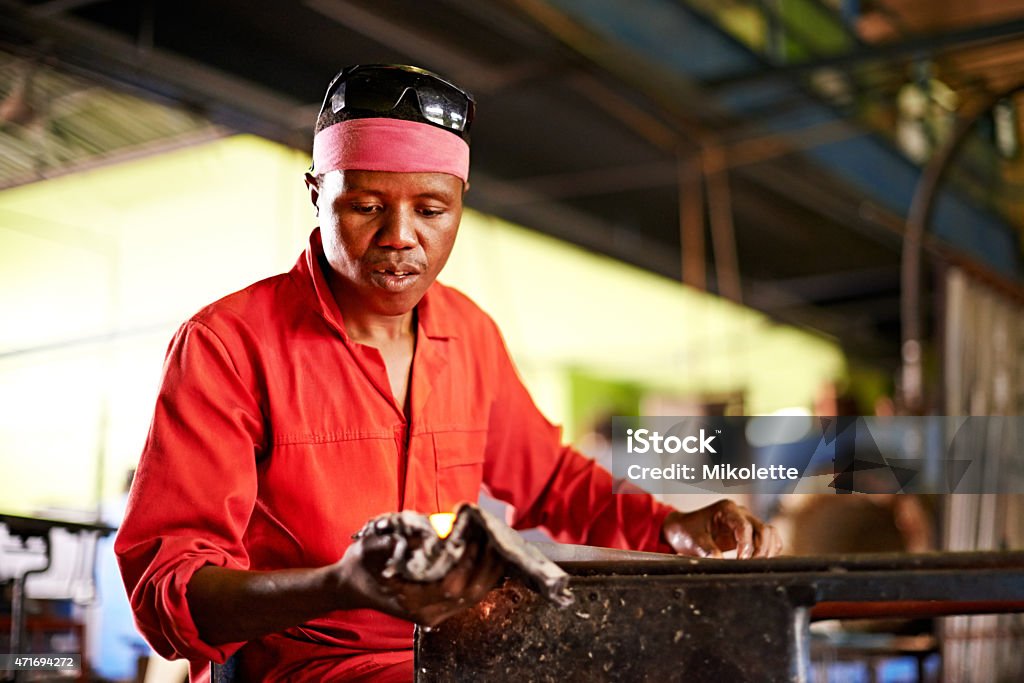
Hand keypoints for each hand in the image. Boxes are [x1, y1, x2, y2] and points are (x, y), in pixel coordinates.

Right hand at [332, 528, 505, 626]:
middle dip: (488, 565)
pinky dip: (483, 575)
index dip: (467, 561)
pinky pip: (470, 595)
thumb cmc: (362, 563)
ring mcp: (435, 616)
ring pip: (474, 596)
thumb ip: (396, 540)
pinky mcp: (441, 610)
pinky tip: (492, 556)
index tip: (476, 537)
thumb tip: (429, 531)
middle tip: (496, 536)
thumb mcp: (371, 546)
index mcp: (410, 601)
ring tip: (500, 543)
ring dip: (490, 570)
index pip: (450, 585)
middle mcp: (426, 614)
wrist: (352, 585)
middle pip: (470, 593)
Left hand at [662, 500, 781, 558]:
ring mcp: (747, 522)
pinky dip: (769, 552)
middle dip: (761, 550)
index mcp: (726, 510)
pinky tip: (758, 564)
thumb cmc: (686, 531)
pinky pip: (769, 541)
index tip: (742, 561)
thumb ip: (707, 550)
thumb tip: (720, 562)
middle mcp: (740, 513)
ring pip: (770, 534)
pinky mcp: (750, 534)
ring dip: (767, 552)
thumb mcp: (692, 541)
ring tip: (755, 566)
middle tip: (750, 566)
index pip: (745, 526)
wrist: (683, 530)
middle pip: (764, 529)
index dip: (746, 545)